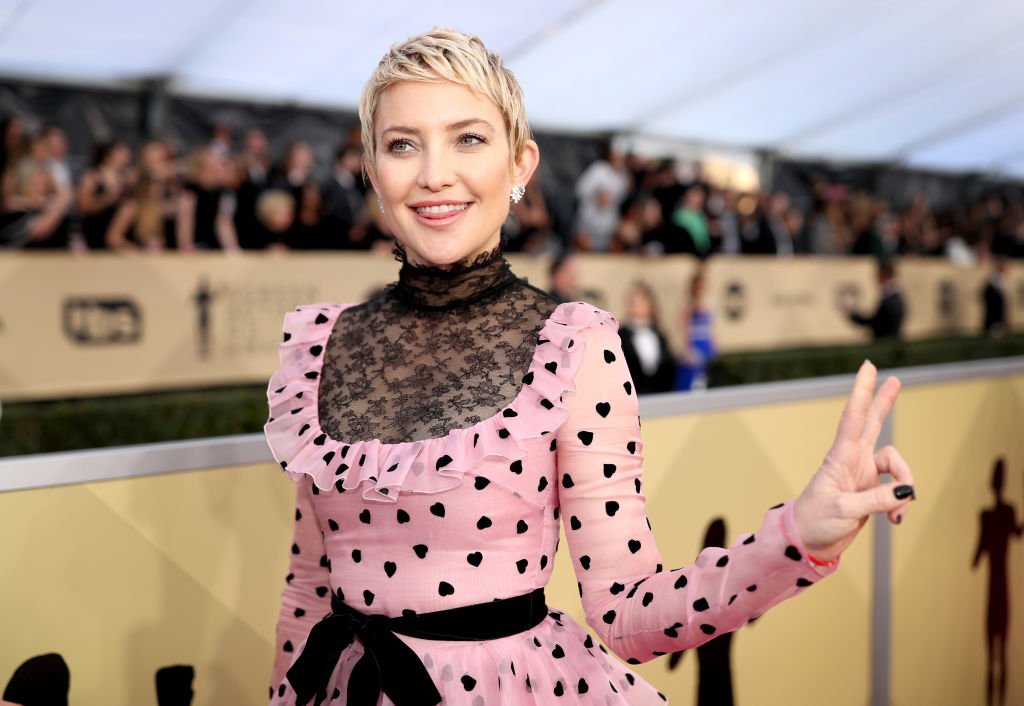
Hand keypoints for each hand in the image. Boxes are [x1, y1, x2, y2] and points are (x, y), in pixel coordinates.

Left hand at [793, 361, 914, 560]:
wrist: (808, 544)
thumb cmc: (815, 522)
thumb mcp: (845, 511)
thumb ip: (876, 500)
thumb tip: (906, 490)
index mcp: (841, 458)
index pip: (854, 418)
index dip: (862, 392)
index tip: (868, 367)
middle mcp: (853, 462)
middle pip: (873, 425)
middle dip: (884, 403)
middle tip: (895, 379)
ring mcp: (863, 476)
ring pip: (897, 468)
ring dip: (904, 489)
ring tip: (897, 513)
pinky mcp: (870, 493)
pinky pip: (896, 491)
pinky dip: (900, 505)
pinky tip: (895, 520)